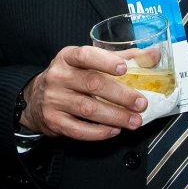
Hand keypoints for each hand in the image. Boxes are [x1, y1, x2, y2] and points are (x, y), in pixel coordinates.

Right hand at [20, 45, 146, 139]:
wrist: (35, 98)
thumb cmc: (70, 77)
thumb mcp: (88, 62)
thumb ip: (120, 57)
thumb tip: (151, 55)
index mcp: (68, 57)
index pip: (85, 55)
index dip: (105, 61)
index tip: (124, 68)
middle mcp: (58, 76)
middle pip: (92, 84)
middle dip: (120, 95)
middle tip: (140, 103)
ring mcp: (54, 100)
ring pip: (88, 109)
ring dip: (115, 116)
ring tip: (134, 121)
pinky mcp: (53, 121)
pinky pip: (78, 129)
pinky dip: (99, 132)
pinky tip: (114, 130)